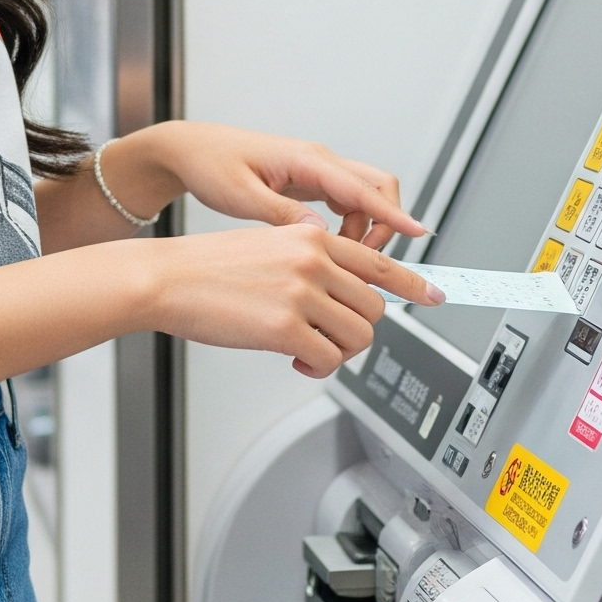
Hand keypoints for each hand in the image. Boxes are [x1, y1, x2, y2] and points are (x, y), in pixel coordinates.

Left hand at [135, 121, 424, 247]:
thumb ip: (282, 215)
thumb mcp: (242, 196)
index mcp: (307, 160)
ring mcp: (316, 170)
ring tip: (341, 261)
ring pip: (364, 198)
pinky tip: (329, 248)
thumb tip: (320, 235)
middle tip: (368, 260)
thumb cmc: (211, 166)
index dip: (394, 215)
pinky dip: (348, 226)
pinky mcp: (309, 182)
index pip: (364, 188)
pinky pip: (345, 203)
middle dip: (386, 222)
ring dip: (365, 229)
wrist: (191, 151)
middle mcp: (318, 161)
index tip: (419, 233)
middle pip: (378, 187)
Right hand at [143, 221, 442, 377]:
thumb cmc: (208, 268)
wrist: (166, 279)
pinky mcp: (285, 328)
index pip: (377, 261)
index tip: (435, 296)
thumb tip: (344, 292)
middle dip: (355, 329)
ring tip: (307, 351)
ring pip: (358, 335)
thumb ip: (311, 261)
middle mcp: (313, 259)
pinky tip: (295, 360)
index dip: (412, 284)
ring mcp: (301, 293)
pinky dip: (318, 366)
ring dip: (338, 352)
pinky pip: (328, 358)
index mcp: (311, 235)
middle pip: (373, 306)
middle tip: (328, 338)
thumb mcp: (269, 245)